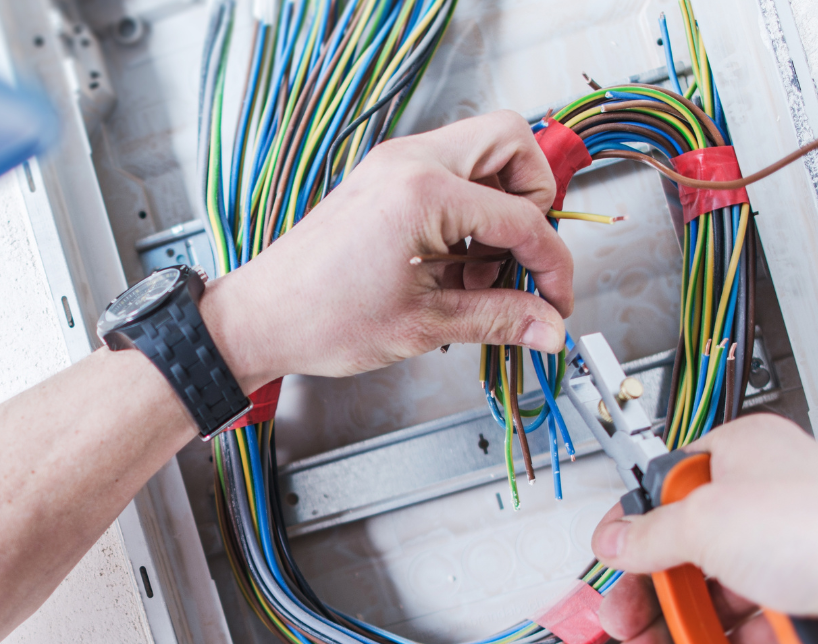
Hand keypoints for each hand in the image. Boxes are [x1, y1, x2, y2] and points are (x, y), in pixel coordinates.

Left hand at [201, 111, 572, 385]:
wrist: (261, 318)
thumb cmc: (320, 318)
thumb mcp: (425, 324)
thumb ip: (499, 318)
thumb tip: (548, 326)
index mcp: (423, 192)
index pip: (523, 217)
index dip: (551, 265)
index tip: (555, 301)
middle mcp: (409, 162)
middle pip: (512, 143)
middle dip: (534, 201)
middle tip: (522, 258)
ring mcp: (394, 164)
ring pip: (483, 153)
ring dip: (499, 209)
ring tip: (478, 275)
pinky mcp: (384, 177)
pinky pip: (451, 174)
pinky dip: (468, 213)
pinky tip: (453, 268)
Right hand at [589, 414, 817, 643]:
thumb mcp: (706, 519)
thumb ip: (650, 534)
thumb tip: (617, 538)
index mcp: (743, 455)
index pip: (668, 490)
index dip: (633, 528)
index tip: (609, 561)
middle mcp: (768, 502)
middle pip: (688, 553)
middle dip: (649, 598)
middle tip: (624, 625)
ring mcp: (792, 555)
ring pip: (717, 601)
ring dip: (678, 636)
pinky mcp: (810, 607)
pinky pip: (750, 635)